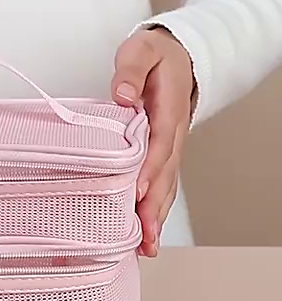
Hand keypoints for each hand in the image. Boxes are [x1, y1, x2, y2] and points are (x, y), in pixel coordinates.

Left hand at [111, 28, 194, 257]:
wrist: (178, 58)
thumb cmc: (154, 57)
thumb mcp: (141, 52)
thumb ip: (130, 72)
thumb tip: (121, 96)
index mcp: (168, 113)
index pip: (159, 146)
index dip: (149, 170)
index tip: (136, 192)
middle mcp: (172, 136)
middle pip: (165, 177)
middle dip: (154, 209)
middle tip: (144, 237)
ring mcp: (169, 149)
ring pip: (165, 187)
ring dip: (156, 217)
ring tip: (145, 248)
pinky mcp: (162, 156)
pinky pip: (160, 186)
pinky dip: (154, 211)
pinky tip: (144, 236)